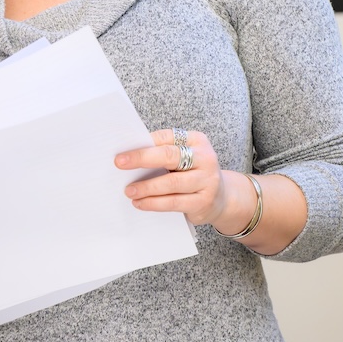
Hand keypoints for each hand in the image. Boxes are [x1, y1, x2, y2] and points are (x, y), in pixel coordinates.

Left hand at [114, 129, 230, 226]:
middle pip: (169, 156)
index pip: (166, 138)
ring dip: (146, 187)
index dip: (143, 144)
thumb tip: (129, 156)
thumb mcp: (184, 158)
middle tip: (120, 164)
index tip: (121, 153)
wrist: (222, 198)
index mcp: (196, 140)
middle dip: (142, 159)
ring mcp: (207, 180)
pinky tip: (140, 203)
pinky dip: (154, 203)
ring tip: (129, 191)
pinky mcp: (203, 201)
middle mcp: (205, 158)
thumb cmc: (193, 173)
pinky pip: (174, 202)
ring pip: (171, 183)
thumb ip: (163, 153)